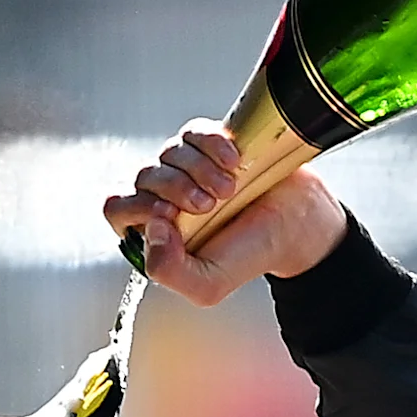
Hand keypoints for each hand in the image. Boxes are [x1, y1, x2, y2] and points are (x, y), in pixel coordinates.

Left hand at [102, 122, 346, 306]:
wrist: (298, 226)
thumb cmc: (252, 253)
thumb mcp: (208, 284)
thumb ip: (167, 271)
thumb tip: (149, 228)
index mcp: (155, 231)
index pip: (118, 208)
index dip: (139, 207)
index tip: (172, 217)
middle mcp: (165, 196)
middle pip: (142, 177)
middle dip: (176, 190)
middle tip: (210, 206)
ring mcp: (186, 167)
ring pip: (168, 153)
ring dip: (199, 170)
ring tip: (230, 189)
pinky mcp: (210, 144)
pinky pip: (194, 132)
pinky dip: (212, 144)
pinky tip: (235, 161)